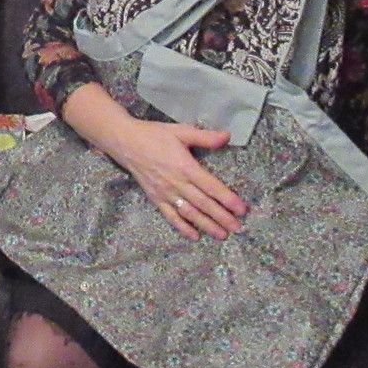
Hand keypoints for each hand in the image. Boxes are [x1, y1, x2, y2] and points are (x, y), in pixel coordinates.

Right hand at [102, 116, 245, 240]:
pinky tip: (195, 236)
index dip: (228, 199)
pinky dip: (183, 228)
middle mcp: (177, 183)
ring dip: (206, 225)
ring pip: (190, 213)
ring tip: (222, 235)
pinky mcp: (156, 199)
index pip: (211, 187)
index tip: (242, 209)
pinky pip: (171, 216)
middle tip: (237, 228)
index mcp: (185, 167)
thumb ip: (205, 137)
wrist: (125, 142)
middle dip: (222, 217)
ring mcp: (165, 193)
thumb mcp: (181, 131)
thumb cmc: (154, 135)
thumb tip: (227, 136)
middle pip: (203, 204)